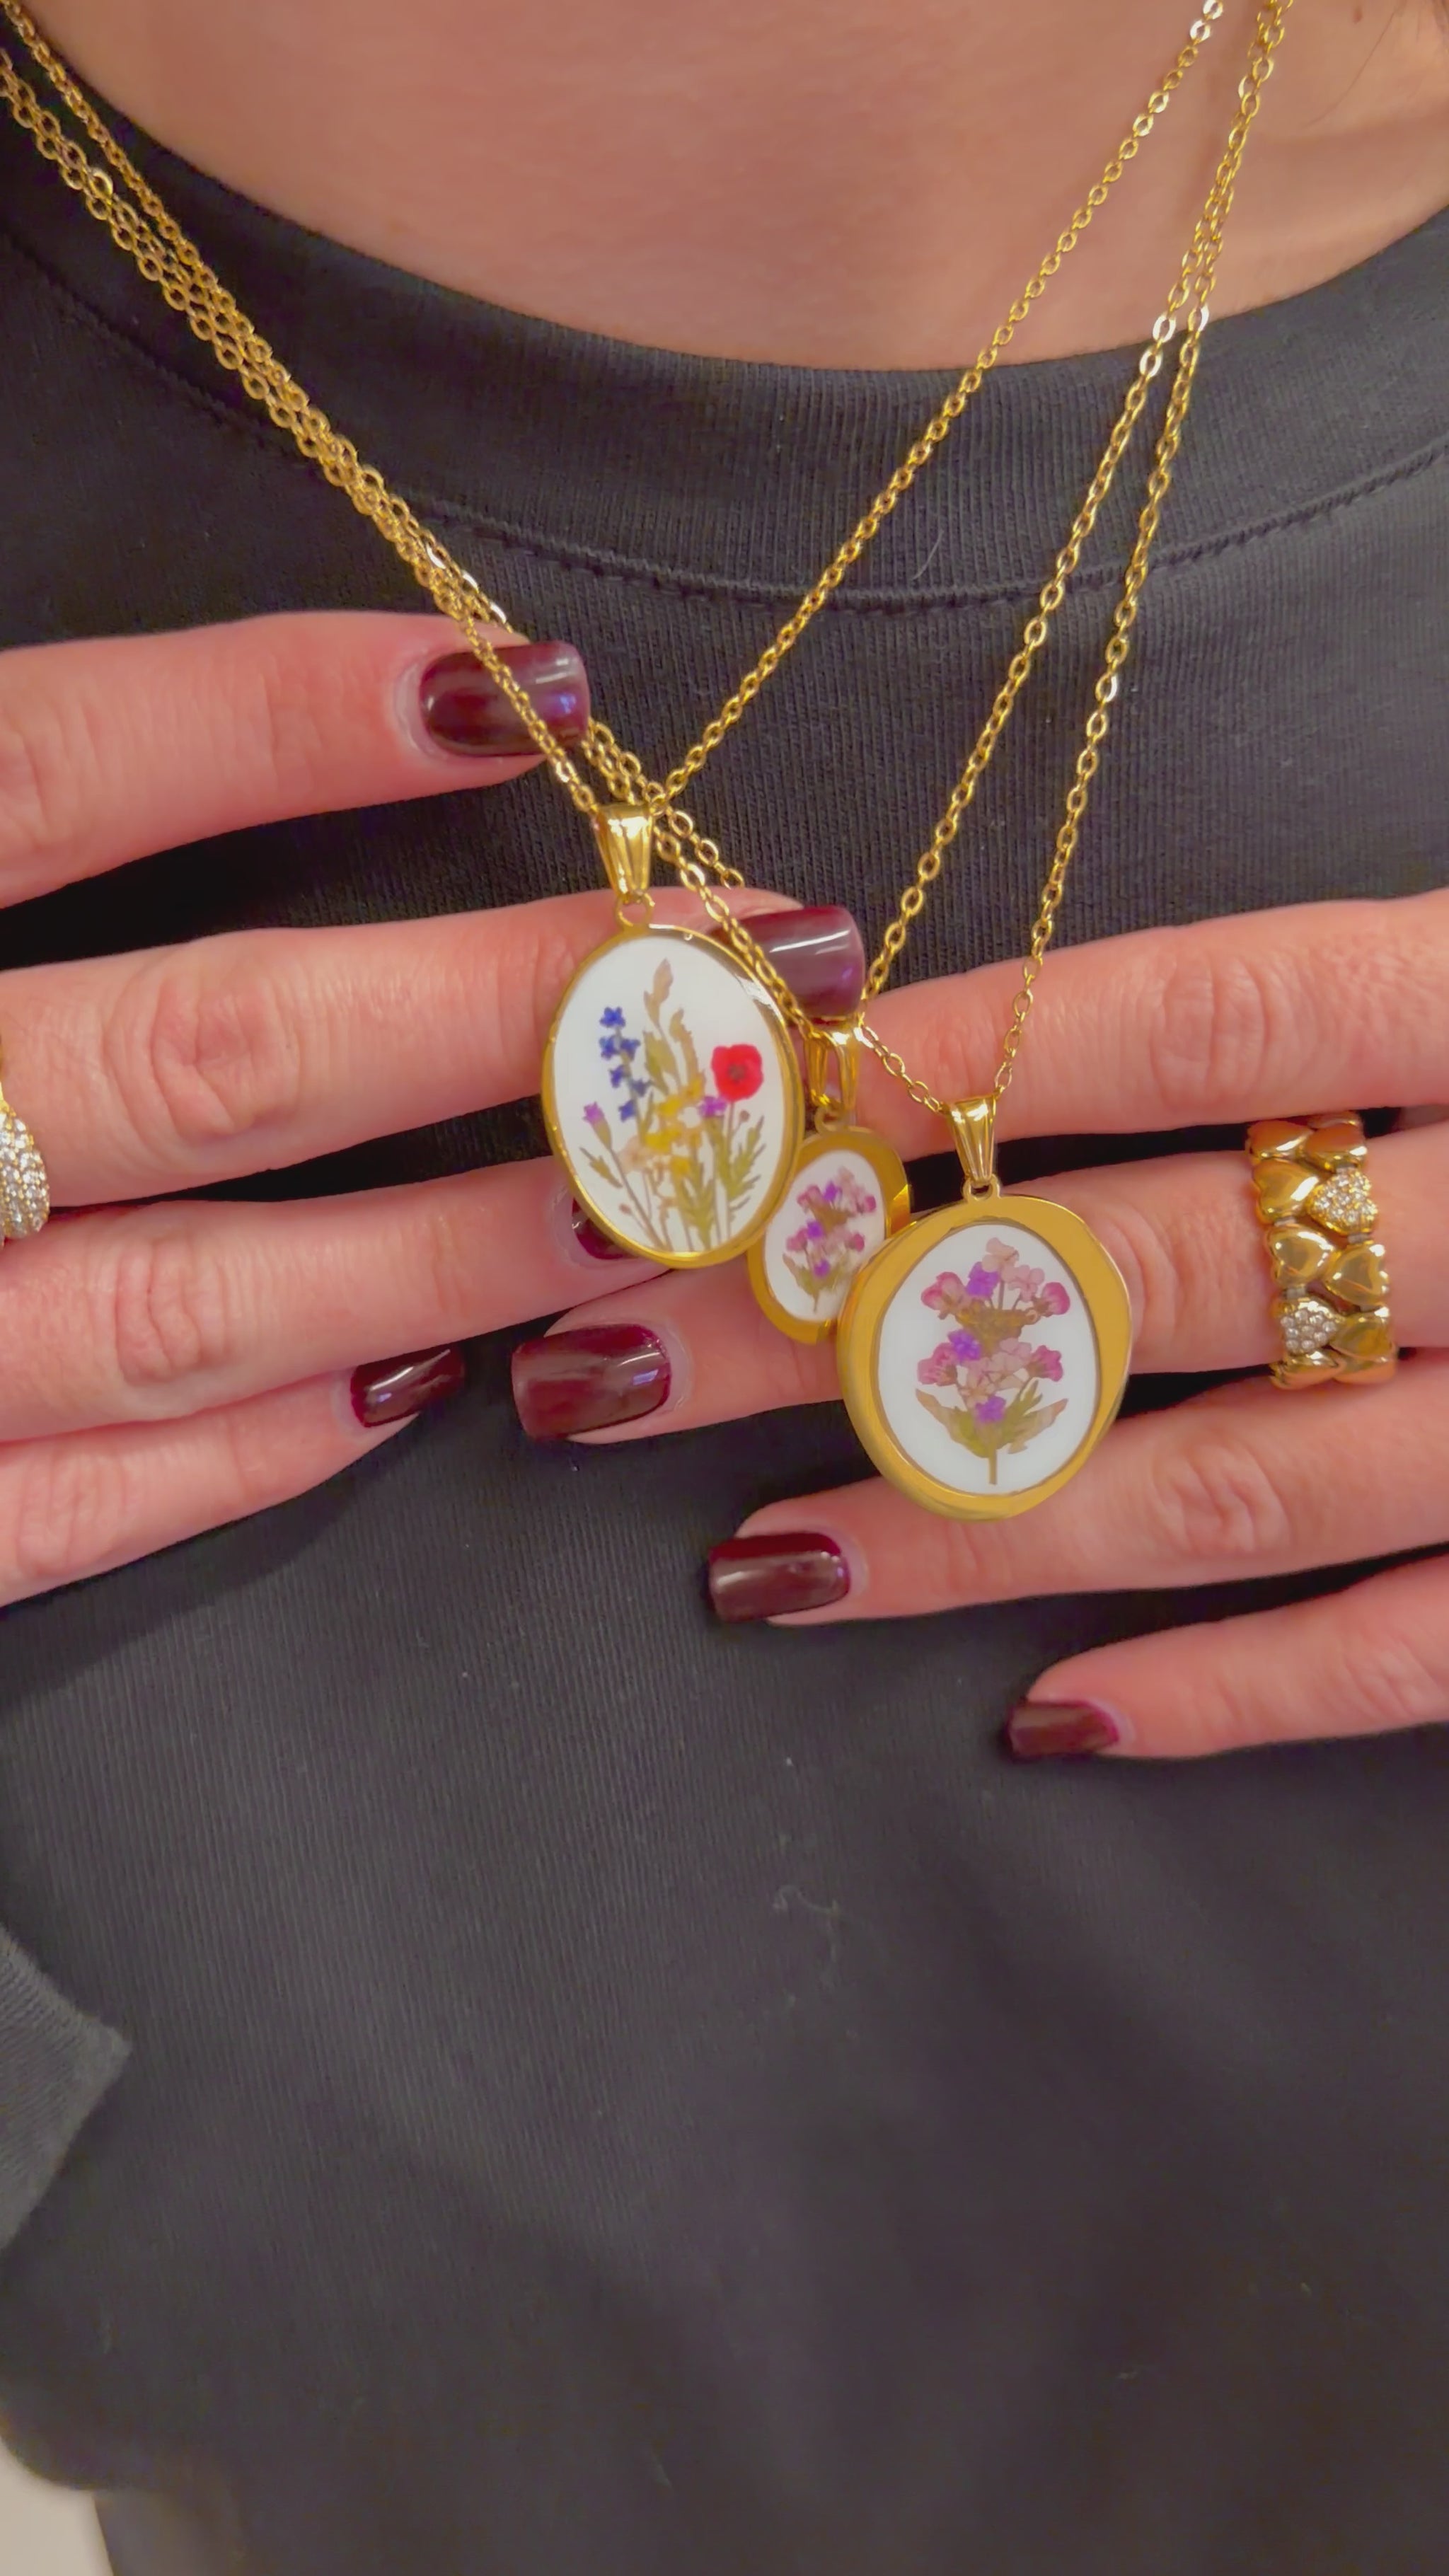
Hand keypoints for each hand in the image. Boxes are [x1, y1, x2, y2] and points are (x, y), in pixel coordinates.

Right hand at [0, 607, 685, 1601]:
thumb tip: (327, 705)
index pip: (55, 773)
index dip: (276, 721)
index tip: (525, 691)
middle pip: (204, 1055)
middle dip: (493, 1017)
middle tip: (730, 973)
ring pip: (183, 1303)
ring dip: (440, 1249)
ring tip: (647, 1198)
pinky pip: (76, 1499)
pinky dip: (253, 1450)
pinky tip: (421, 1390)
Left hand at [521, 891, 1448, 1760]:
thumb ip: (1319, 986)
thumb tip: (990, 1026)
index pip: (1205, 1020)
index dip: (967, 1062)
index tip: (744, 1109)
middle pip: (1137, 1266)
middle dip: (853, 1318)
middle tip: (619, 1360)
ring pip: (1232, 1486)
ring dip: (975, 1524)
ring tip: (754, 1564)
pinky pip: (1394, 1653)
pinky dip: (1224, 1691)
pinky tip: (1047, 1714)